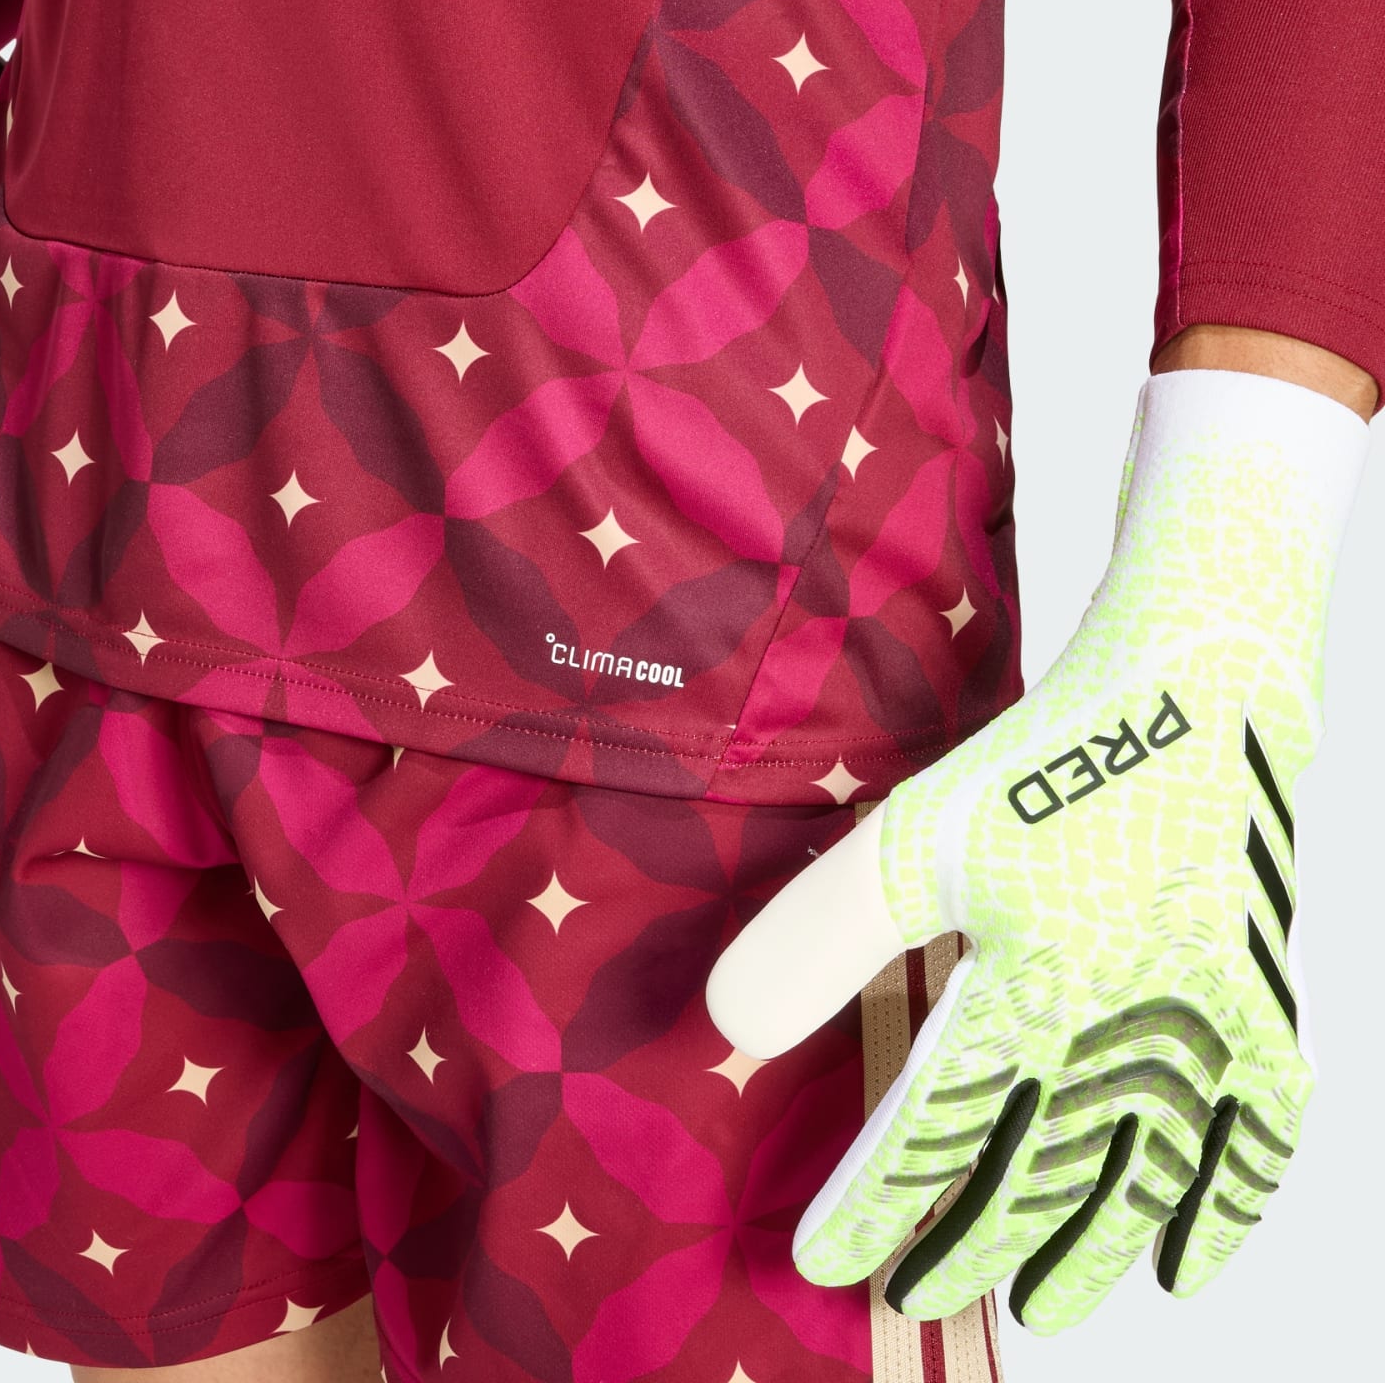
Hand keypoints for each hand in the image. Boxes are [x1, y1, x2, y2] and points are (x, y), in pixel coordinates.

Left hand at [707, 369, 1368, 1332]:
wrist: (1196, 676)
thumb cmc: (1048, 753)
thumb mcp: (914, 838)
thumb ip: (823, 932)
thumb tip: (730, 1026)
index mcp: (1042, 991)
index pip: (943, 1135)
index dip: (882, 1204)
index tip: (826, 1259)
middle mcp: (1130, 1026)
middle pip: (1043, 1171)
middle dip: (971, 1244)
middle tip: (911, 1301)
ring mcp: (1205, 1022)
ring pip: (1142, 1173)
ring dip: (1088, 1247)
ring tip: (1043, 1310)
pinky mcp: (1258, 1000)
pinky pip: (1258, 1135)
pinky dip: (1224, 1207)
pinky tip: (1183, 1255)